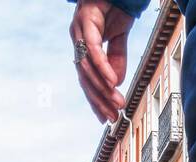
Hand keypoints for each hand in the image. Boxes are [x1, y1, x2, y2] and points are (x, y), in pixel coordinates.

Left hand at [70, 0, 132, 121]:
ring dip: (102, 88)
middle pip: (84, 77)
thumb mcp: (118, 37)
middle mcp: (77, 38)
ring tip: (116, 102)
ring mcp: (79, 29)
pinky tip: (112, 81)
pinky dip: (103, 68)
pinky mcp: (86, 20)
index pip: (86, 78)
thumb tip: (116, 82)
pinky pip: (93, 50)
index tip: (105, 117)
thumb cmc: (115, 5)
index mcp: (83, 44)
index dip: (95, 99)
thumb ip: (116, 58)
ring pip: (87, 67)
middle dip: (99, 100)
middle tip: (112, 116)